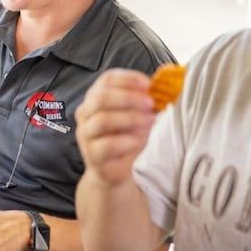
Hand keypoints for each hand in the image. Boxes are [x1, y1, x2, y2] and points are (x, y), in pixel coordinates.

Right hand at [75, 69, 157, 186]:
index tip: (149, 84)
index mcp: (95, 98)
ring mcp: (86, 135)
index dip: (128, 79)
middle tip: (150, 103)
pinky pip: (107, 145)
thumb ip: (145, 101)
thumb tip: (164, 87)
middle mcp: (86, 114)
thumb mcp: (137, 116)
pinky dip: (127, 141)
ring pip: (103, 120)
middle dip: (129, 98)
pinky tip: (140, 141)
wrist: (114, 170)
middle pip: (101, 98)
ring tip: (149, 121)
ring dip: (130, 118)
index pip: (106, 80)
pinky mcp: (92, 155)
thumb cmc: (126, 138)